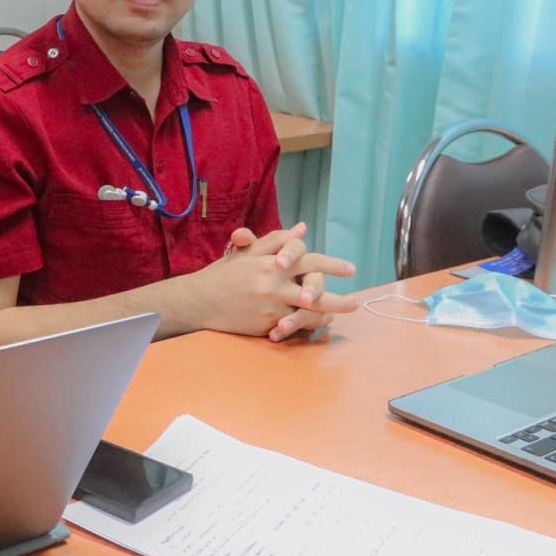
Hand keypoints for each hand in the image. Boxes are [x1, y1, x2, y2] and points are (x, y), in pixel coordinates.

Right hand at [188, 222, 357, 338]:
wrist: (199, 301)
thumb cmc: (224, 275)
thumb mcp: (247, 252)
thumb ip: (275, 240)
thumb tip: (302, 229)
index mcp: (271, 263)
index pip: (307, 259)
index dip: (330, 264)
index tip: (350, 269)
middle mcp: (274, 284)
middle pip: (315, 288)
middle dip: (338, 296)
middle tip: (357, 301)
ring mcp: (271, 307)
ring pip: (309, 311)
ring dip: (330, 313)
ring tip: (345, 314)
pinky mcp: (266, 325)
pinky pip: (294, 326)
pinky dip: (308, 325)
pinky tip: (321, 324)